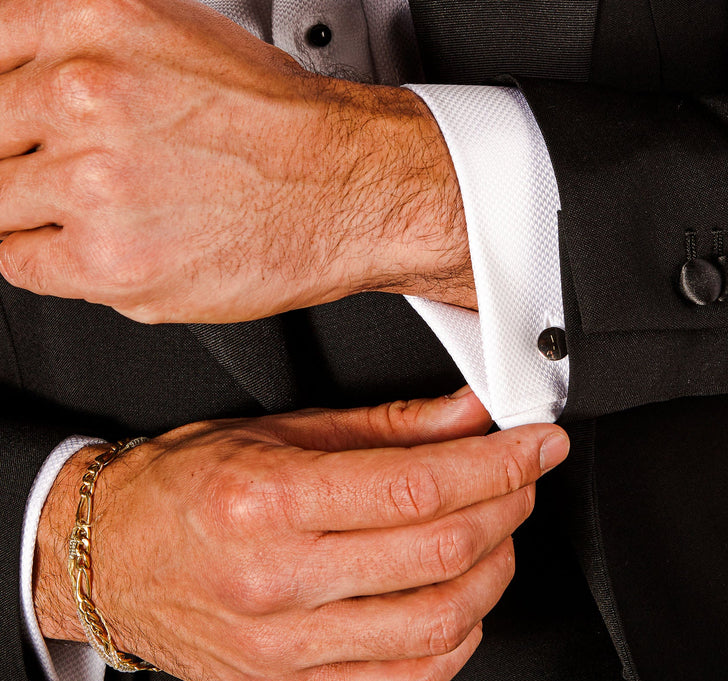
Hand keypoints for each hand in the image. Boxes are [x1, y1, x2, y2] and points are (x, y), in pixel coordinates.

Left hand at [0, 0, 473, 322]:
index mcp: (92, 22)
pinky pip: (19, 265)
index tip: (13, 129)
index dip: (0, 99)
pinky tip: (106, 243)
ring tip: (96, 210)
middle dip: (16, 156)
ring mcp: (90, 183)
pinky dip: (51, 260)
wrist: (348, 191)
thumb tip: (20, 72)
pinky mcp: (109, 263)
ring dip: (31, 211)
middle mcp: (82, 95)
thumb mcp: (176, 34)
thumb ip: (81, 45)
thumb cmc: (281, 125)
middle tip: (63, 171)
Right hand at [34, 391, 567, 680]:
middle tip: (522, 479)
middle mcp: (276, 581)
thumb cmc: (184, 489)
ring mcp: (285, 648)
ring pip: (437, 624)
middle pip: (440, 554)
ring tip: (495, 534)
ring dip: (493, 572)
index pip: (419, 486)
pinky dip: (458, 643)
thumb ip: (389, 426)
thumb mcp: (282, 432)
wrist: (106, 558)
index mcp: (268, 502)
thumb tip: (471, 415)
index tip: (538, 445)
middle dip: (509, 507)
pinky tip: (460, 602)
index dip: (500, 463)